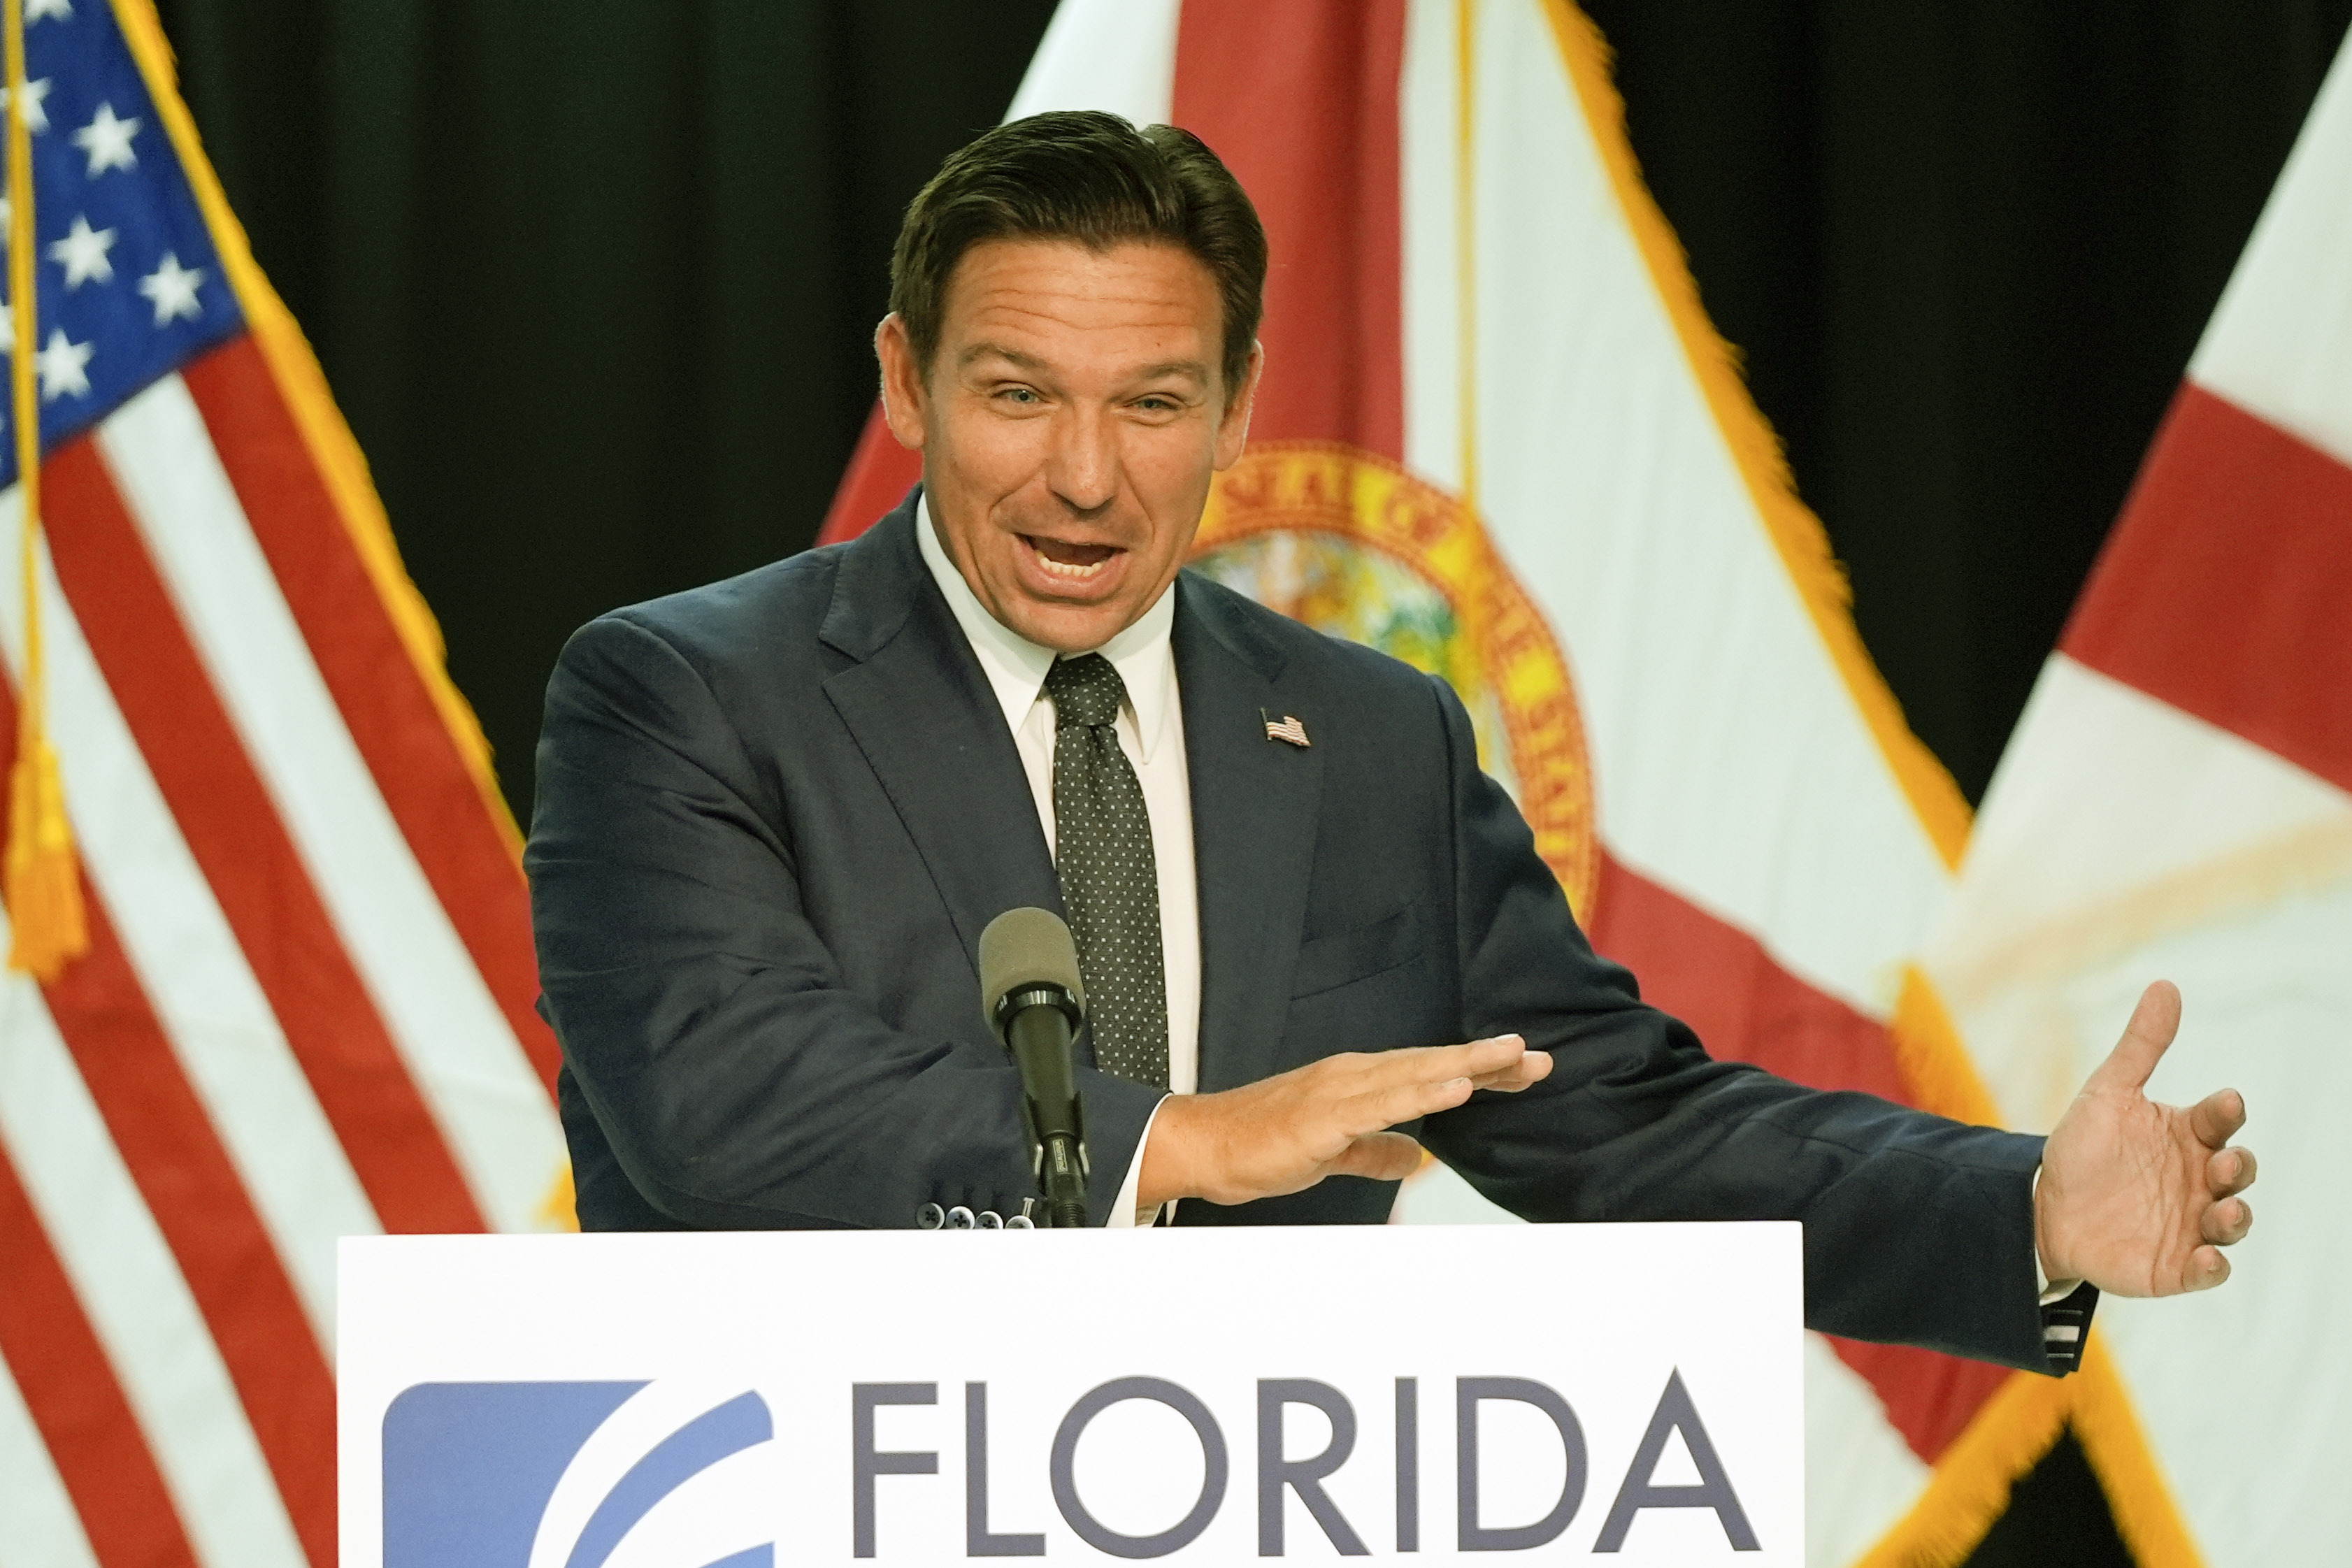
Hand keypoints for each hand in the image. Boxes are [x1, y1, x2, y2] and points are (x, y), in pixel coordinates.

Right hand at [1138, 1034, 1551, 1208]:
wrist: (1206, 1145)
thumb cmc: (1263, 1143)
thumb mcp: (1334, 1152)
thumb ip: (1375, 1150)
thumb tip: (1414, 1156)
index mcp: (1360, 1082)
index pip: (1431, 1072)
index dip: (1480, 1069)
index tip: (1525, 1066)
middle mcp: (1355, 1075)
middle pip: (1433, 1065)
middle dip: (1488, 1062)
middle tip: (1538, 1057)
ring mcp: (1339, 1092)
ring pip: (1414, 1075)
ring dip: (1465, 1067)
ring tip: (1509, 1059)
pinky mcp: (1324, 1117)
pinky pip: (1381, 1104)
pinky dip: (1420, 1094)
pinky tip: (1453, 1089)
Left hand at [2035, 981, 2256, 1295]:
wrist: (2043, 1205)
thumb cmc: (2084, 1147)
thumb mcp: (2108, 1093)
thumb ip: (2141, 1047)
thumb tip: (2165, 986)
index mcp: (2188, 1136)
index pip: (2219, 1120)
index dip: (2225, 1112)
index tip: (2223, 1102)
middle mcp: (2198, 1179)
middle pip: (2236, 1172)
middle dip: (2237, 1167)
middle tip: (2222, 1163)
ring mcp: (2190, 1222)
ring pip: (2230, 1222)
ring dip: (2235, 1218)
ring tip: (2225, 1211)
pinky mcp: (2173, 1265)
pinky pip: (2205, 1270)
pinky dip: (2212, 1266)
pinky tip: (2208, 1260)